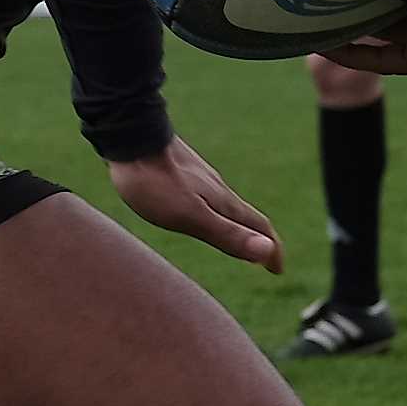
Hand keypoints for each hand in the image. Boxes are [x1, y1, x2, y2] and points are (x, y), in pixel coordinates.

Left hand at [106, 135, 280, 269]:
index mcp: (223, 202)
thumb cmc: (155, 181)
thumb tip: (267, 252)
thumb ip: (226, 233)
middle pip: (244, 215)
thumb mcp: (190, 216)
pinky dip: (211, 209)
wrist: (129, 135)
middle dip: (257, 237)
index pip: (258, 226)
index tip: (277, 270)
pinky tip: (194, 208)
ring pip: (224, 203)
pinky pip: (202, 194)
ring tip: (232, 235)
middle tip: (262, 256)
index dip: (270, 250)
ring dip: (234, 221)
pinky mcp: (177, 170)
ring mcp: (197, 177)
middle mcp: (215, 188)